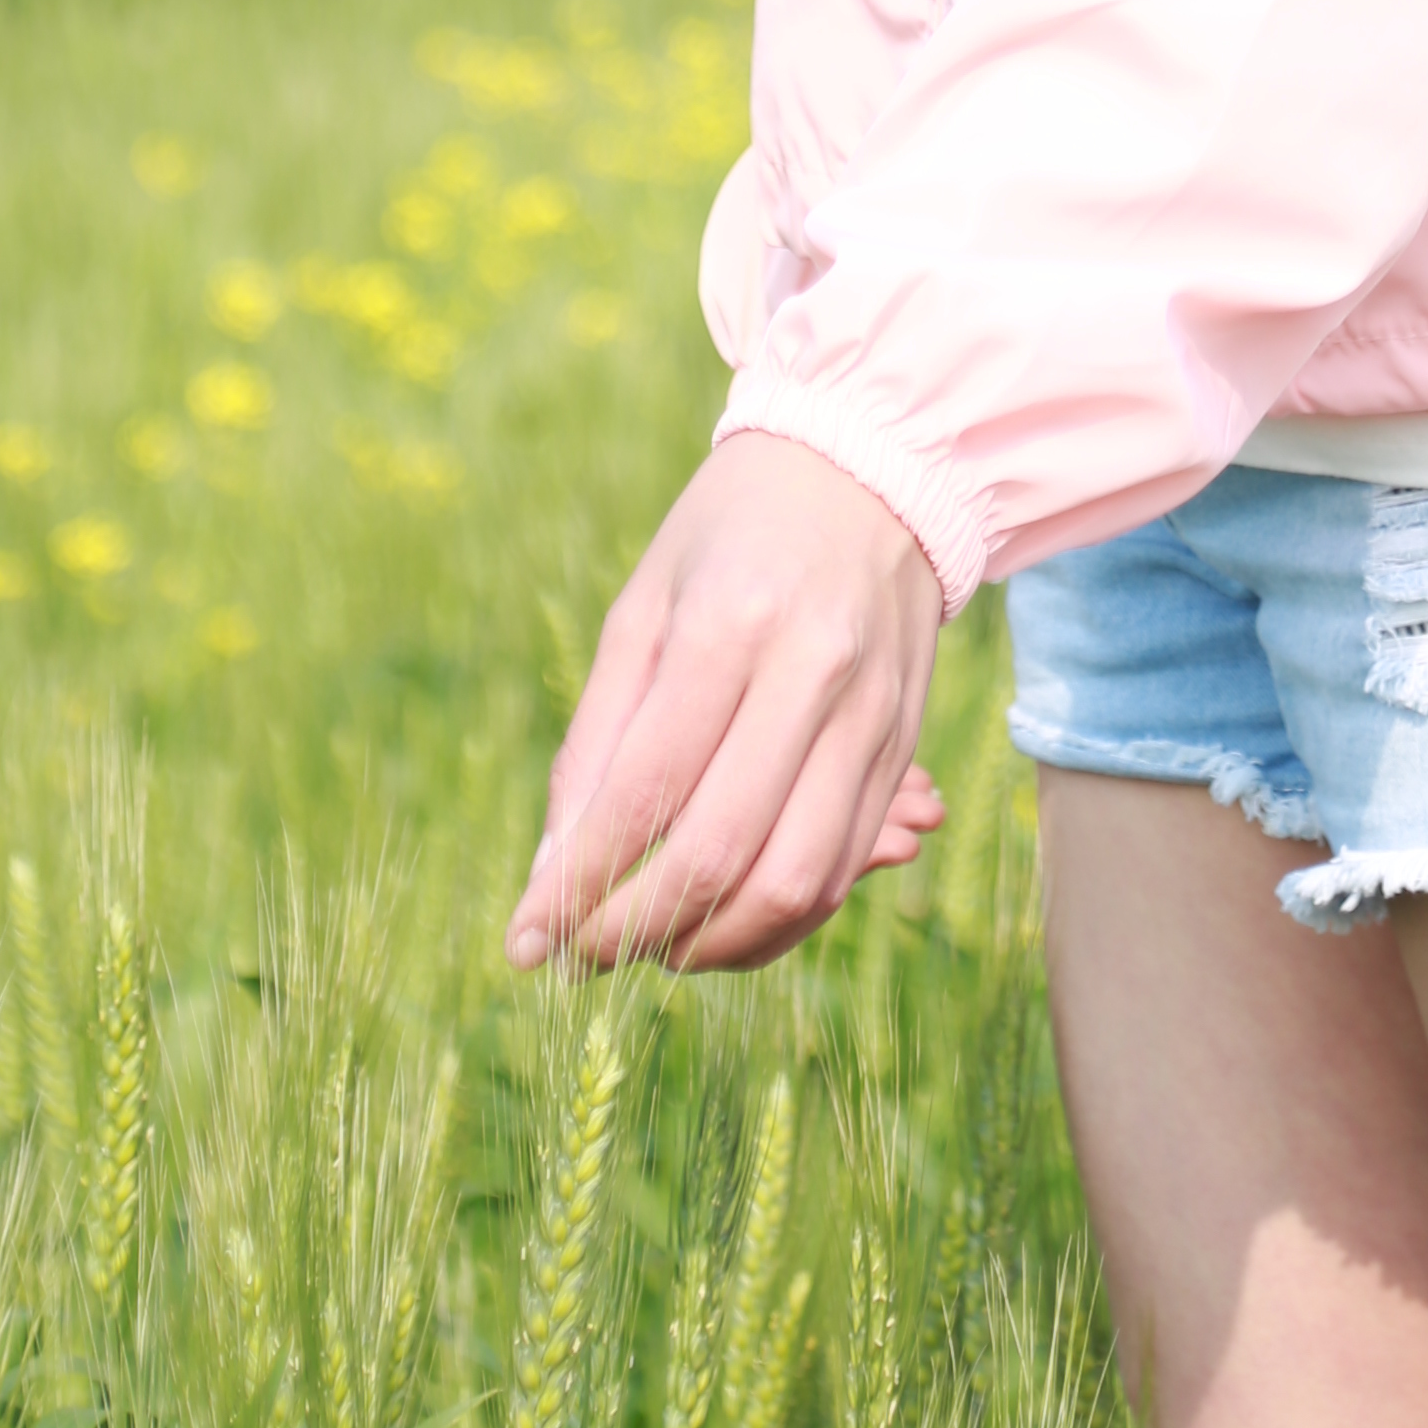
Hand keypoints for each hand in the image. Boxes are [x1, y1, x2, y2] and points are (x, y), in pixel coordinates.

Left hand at [508, 428, 948, 972]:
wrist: (875, 472)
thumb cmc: (732, 538)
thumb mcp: (642, 609)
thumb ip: (596, 741)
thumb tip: (553, 874)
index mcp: (732, 625)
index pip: (647, 789)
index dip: (580, 883)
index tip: (525, 941)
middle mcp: (811, 674)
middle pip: (722, 849)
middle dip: (637, 929)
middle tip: (581, 956)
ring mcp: (871, 716)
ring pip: (795, 882)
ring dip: (713, 943)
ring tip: (653, 947)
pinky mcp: (902, 746)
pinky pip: (842, 869)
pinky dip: (777, 923)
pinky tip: (723, 923)